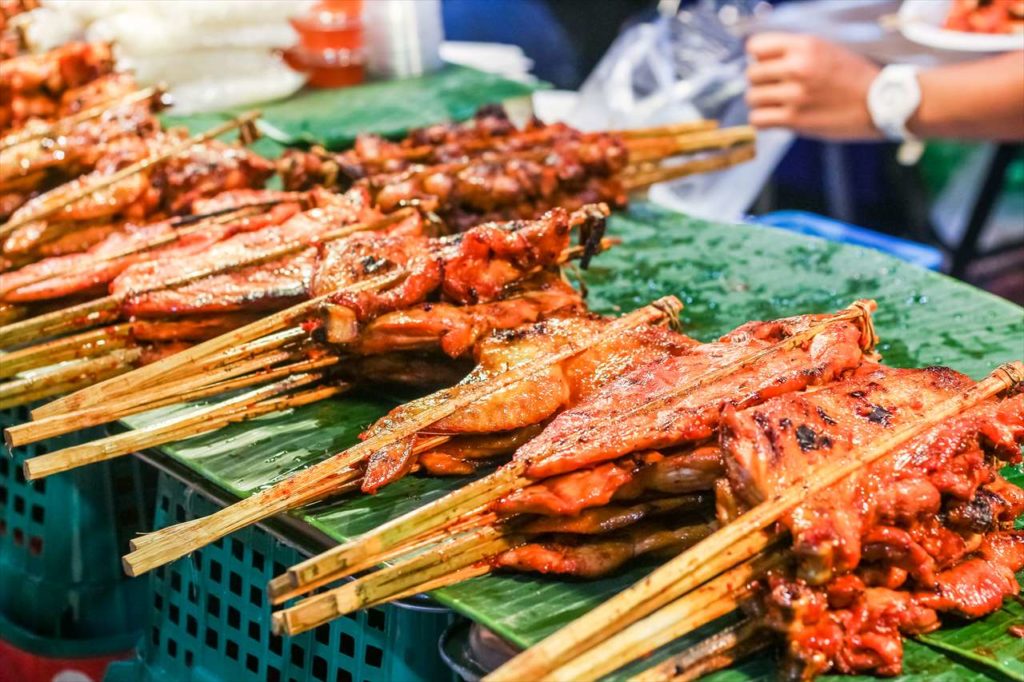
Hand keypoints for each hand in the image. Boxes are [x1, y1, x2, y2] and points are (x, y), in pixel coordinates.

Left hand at [745, 33, 881, 139]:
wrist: (881, 103)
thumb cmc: (855, 77)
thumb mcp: (827, 49)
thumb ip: (795, 51)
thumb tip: (761, 58)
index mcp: (805, 46)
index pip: (756, 46)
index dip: (758, 57)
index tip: (767, 66)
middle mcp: (798, 67)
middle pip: (751, 73)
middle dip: (759, 82)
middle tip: (772, 88)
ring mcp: (795, 95)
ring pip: (752, 98)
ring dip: (760, 103)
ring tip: (776, 104)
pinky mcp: (795, 120)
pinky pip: (758, 119)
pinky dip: (762, 120)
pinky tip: (775, 118)